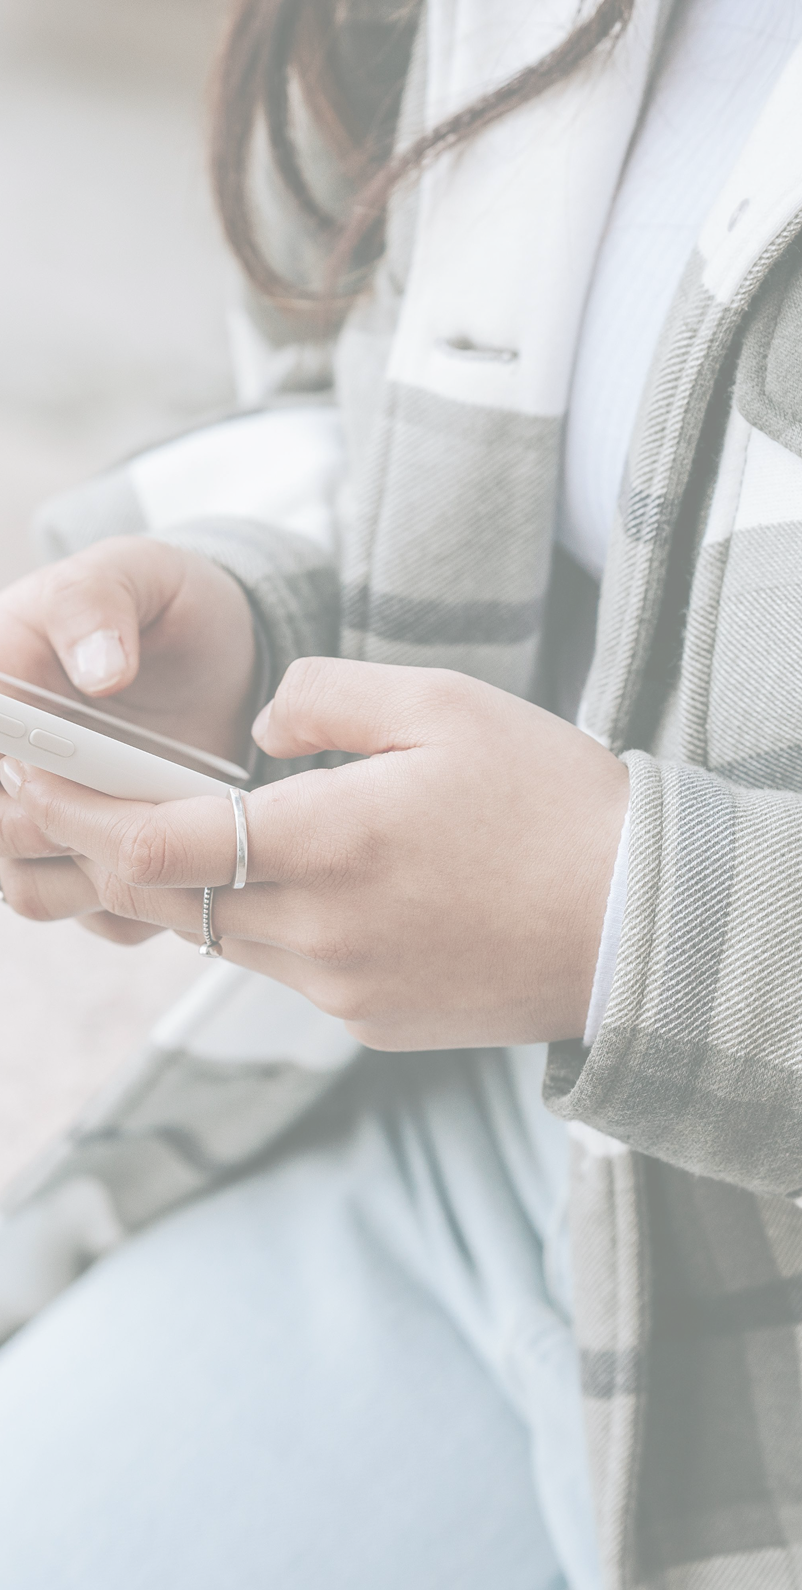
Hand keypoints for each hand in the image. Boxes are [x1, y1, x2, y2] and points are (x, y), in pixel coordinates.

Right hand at [0, 537, 256, 940]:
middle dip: (54, 824)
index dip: (10, 771)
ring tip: (168, 825)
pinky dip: (135, 901)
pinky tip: (185, 859)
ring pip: (29, 889)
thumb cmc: (165, 606)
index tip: (47, 764)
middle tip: (133, 797)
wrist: (219, 656)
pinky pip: (94, 914)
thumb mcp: (136, 574)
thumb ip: (99, 603)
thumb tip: (98, 671)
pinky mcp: (93, 867)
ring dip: (99, 872)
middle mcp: (5, 771)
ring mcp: (45, 826)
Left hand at [0, 658, 628, 1046]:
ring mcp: (339, 990)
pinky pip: (283, 968)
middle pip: (167, 899)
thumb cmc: (548, 800)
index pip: (152, 842)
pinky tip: (293, 882)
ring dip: (184, 886)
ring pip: (220, 935)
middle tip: (58, 799)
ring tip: (173, 830)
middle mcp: (317, 933)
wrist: (636, 924)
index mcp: (328, 842)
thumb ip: (322, 697)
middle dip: (103, 849)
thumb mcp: (442, 704)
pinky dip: (262, 923)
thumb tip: (253, 723)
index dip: (75, 811)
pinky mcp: (367, 1022)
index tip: (27, 777)